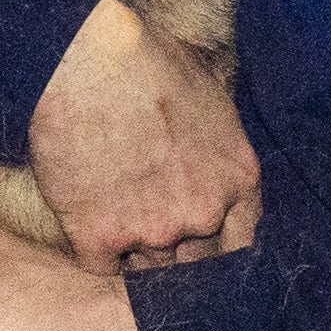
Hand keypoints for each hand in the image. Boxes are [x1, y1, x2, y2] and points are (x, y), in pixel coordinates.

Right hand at [30, 0, 257, 275]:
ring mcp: (152, 231)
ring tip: (117, 222)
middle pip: (197, 265)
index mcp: (238, 180)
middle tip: (153, 233)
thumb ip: (220, 149)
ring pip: (149, 271)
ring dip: (135, 255)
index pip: (243, 244)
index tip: (203, 249)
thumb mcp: (213, 97)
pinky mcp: (99, 237)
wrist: (87, 59)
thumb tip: (215, 161)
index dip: (220, 250)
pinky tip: (88, 229)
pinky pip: (102, 269)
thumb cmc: (149, 60)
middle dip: (179, 254)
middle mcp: (202, 214)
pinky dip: (96, 255)